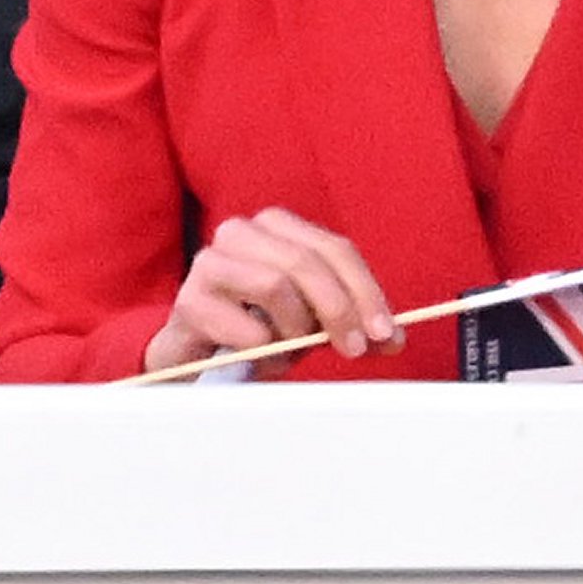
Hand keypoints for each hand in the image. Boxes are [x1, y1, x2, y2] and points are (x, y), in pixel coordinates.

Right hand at [144, 207, 403, 377]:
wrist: (194, 356)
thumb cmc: (257, 329)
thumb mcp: (311, 324)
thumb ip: (351, 324)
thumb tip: (393, 338)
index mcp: (278, 227)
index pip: (335, 248)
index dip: (365, 290)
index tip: (384, 332)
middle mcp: (243, 231)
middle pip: (307, 261)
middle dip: (338, 308)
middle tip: (352, 348)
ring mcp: (211, 261)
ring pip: (275, 284)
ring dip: (293, 329)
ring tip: (288, 353)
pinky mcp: (189, 299)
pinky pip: (242, 324)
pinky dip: (262, 347)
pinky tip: (257, 356)